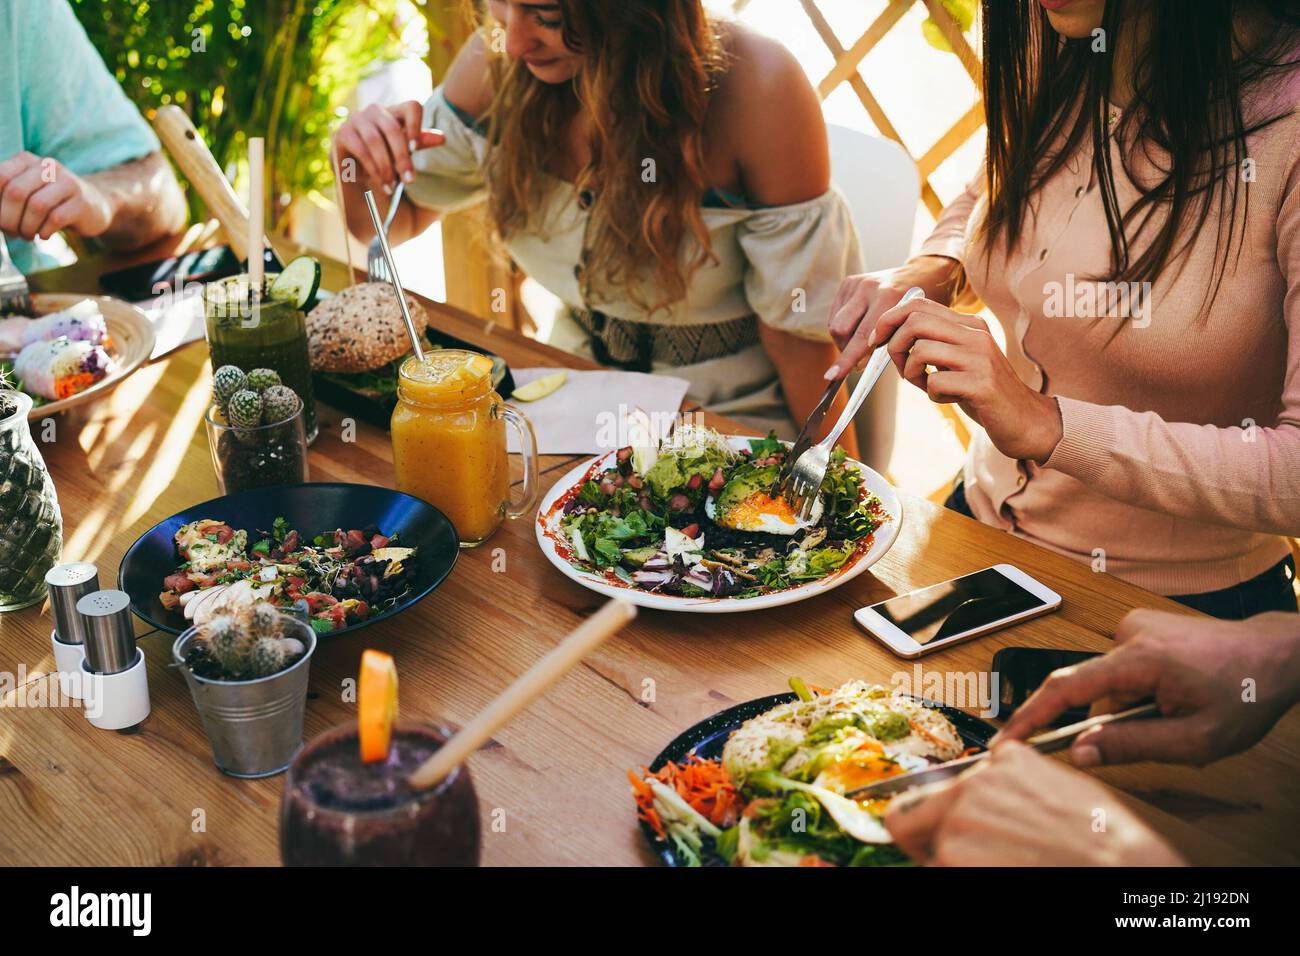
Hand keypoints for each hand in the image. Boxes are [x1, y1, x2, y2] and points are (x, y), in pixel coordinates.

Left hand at [0, 152, 112, 240]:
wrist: (93, 205)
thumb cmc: (51, 202)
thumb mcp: (26, 192)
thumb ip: (6, 195)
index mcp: (28, 160)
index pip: (1, 177)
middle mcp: (48, 166)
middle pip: (16, 192)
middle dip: (9, 219)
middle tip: (12, 232)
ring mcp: (68, 183)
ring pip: (37, 206)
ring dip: (27, 227)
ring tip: (28, 235)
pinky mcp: (82, 202)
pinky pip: (56, 219)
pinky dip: (45, 232)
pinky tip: (44, 235)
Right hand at [333, 102, 445, 187]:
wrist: (356, 169)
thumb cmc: (385, 156)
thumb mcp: (404, 150)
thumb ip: (420, 142)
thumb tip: (442, 138)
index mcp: (396, 111)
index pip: (412, 107)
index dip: (416, 125)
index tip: (416, 147)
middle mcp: (376, 110)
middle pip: (393, 128)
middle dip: (402, 157)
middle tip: (410, 180)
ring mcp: (358, 119)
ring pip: (375, 140)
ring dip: (386, 166)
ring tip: (392, 186)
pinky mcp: (343, 133)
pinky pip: (361, 150)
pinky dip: (373, 169)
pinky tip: (381, 182)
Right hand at [825, 255, 960, 377]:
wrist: (923, 273)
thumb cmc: (921, 307)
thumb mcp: (913, 325)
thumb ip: (890, 343)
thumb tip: (860, 364)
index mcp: (888, 298)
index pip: (861, 337)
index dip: (847, 359)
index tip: (832, 376)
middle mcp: (869, 288)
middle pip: (841, 329)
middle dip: (845, 350)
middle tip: (858, 361)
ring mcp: (857, 283)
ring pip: (835, 324)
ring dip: (843, 341)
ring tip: (859, 344)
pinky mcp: (849, 282)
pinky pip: (835, 314)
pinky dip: (843, 328)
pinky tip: (858, 328)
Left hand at [864, 295, 1062, 461]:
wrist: (1025, 420)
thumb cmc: (983, 393)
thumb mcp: (957, 361)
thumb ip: (933, 344)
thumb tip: (891, 337)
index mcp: (969, 325)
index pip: (918, 305)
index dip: (889, 320)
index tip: (877, 340)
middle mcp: (976, 335)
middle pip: (916, 321)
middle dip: (895, 346)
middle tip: (902, 368)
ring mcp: (980, 358)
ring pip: (921, 350)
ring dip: (912, 373)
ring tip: (926, 385)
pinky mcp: (982, 385)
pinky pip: (935, 382)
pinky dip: (931, 393)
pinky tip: (947, 398)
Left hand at [884, 740, 1185, 865]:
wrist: (1124, 867)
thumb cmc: (1108, 840)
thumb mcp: (1062, 789)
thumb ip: (1016, 787)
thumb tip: (996, 801)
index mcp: (1002, 762)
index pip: (946, 785)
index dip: (941, 814)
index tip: (939, 830)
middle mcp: (973, 785)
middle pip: (911, 814)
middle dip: (922, 838)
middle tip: (945, 858)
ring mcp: (960, 821)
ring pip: (932, 852)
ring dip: (955, 865)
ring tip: (1006, 869)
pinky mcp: (954, 857)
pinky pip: (941, 871)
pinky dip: (959, 878)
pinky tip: (1000, 878)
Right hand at [996, 610, 1299, 766]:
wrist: (1277, 654)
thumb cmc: (1245, 693)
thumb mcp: (1195, 739)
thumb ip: (1132, 746)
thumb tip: (1081, 752)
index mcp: (1140, 659)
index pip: (1067, 688)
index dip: (1031, 717)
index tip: (1006, 740)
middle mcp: (1130, 634)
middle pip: (1091, 690)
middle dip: (1115, 719)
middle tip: (1161, 729)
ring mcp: (1135, 626)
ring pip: (1109, 683)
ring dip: (1132, 705)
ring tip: (1179, 707)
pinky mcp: (1141, 627)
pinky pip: (1121, 669)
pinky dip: (1138, 688)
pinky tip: (1175, 689)